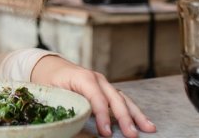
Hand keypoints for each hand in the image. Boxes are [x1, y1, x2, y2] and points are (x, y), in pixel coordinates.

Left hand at [31, 55, 155, 137]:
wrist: (50, 67)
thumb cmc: (49, 81)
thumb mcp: (53, 93)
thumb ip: (67, 106)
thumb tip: (76, 123)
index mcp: (83, 78)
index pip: (97, 98)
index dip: (103, 116)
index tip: (106, 133)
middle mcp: (97, 79)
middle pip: (115, 98)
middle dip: (125, 117)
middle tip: (132, 134)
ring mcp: (103, 83)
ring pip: (123, 99)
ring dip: (136, 115)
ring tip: (149, 128)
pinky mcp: (106, 89)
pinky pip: (122, 100)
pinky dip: (133, 111)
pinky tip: (143, 122)